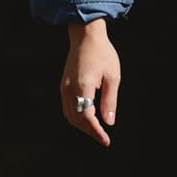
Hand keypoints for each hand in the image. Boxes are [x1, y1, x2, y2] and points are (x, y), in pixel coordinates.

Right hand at [60, 19, 120, 145]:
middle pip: (76, 119)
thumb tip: (109, 122)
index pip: (87, 117)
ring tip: (97, 131)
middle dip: (90, 131)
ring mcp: (64, 88)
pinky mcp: (63, 86)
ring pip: (70, 116)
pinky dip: (76, 117)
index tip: (106, 140)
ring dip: (82, 126)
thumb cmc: (102, 54)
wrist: (85, 36)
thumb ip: (110, 101)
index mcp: (83, 86)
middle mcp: (69, 89)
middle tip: (104, 138)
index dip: (96, 131)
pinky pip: (67, 108)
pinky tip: (88, 119)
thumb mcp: (112, 77)